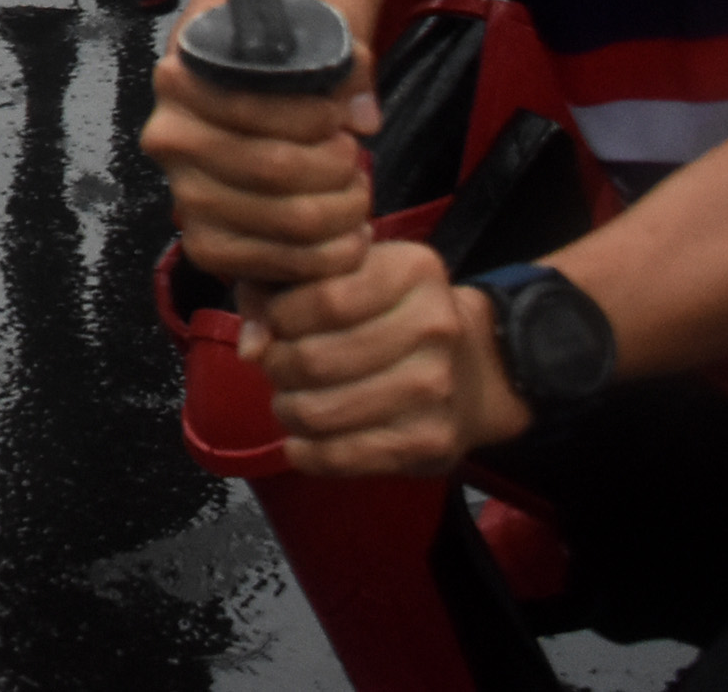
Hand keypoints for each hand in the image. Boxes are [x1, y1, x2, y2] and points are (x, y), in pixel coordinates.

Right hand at [139, 34, 378, 290]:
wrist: (255, 87)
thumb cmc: (282, 57)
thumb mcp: (309, 31)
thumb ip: (346, 63)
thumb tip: (363, 117)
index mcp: (181, 79)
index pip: (251, 107)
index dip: (310, 117)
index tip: (337, 115)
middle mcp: (170, 139)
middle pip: (271, 169)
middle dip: (335, 168)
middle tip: (356, 159)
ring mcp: (185, 196)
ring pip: (281, 221)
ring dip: (339, 213)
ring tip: (357, 194)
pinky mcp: (207, 244)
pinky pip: (267, 266)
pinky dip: (322, 258)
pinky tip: (348, 237)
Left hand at [241, 249, 524, 478]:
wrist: (476, 370)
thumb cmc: (386, 313)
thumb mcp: (342, 276)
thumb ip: (278, 292)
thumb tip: (251, 347)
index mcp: (413, 271)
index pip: (320, 299)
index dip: (278, 317)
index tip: (275, 324)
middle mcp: (433, 327)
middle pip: (313, 359)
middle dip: (277, 367)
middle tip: (277, 367)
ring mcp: (437, 388)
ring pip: (319, 411)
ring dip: (288, 409)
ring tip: (290, 401)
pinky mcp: (431, 442)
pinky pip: (342, 456)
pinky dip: (307, 453)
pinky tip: (302, 441)